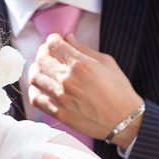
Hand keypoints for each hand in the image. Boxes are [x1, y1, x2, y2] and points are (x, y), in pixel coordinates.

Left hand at [28, 34, 143, 148]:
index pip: (53, 44)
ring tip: (41, 69)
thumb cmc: (119, 90)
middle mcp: (68, 80)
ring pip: (35, 78)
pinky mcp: (59, 113)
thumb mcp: (107, 63)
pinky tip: (40, 88)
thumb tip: (68, 38)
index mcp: (81, 64)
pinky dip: (34, 91)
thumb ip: (84, 49)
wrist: (124, 120)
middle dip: (43, 52)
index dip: (53, 39)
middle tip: (48, 53)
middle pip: (41, 59)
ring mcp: (61, 98)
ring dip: (36, 69)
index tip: (56, 41)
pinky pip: (36, 100)